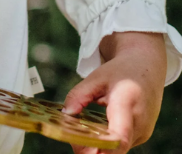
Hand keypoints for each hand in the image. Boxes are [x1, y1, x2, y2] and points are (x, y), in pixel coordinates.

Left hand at [62, 31, 166, 153]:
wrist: (146, 66)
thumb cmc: (120, 70)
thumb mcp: (95, 77)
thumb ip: (78, 96)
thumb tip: (64, 115)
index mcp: (127, 104)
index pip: (119, 137)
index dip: (102, 148)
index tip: (83, 148)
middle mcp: (139, 123)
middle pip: (115, 148)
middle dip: (92, 149)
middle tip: (72, 139)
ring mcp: (142, 132)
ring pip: (117, 149)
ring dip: (99, 146)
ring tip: (81, 133)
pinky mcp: (141, 135)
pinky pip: (121, 145)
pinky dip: (107, 142)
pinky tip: (95, 132)